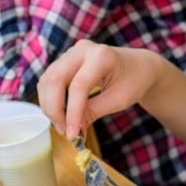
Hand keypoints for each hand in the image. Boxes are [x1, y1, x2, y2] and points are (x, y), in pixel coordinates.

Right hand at [38, 39, 160, 137]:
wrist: (138, 66)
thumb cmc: (133, 81)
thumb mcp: (119, 100)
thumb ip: (93, 112)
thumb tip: (72, 131)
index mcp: (101, 56)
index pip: (78, 86)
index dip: (72, 113)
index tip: (72, 135)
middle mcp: (82, 49)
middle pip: (55, 79)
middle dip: (54, 109)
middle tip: (64, 131)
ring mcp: (71, 53)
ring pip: (47, 80)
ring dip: (49, 106)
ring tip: (63, 125)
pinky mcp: (64, 60)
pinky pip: (49, 81)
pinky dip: (50, 99)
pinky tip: (61, 114)